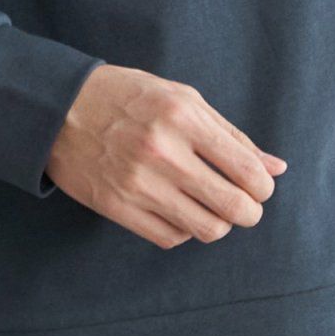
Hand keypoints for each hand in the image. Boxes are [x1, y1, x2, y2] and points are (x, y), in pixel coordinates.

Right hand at [45, 64, 287, 247]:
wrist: (59, 108)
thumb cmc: (128, 97)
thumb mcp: (183, 99)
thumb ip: (231, 135)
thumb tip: (275, 169)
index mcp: (183, 118)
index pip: (246, 170)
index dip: (263, 187)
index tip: (259, 187)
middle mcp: (162, 153)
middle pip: (233, 207)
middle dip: (249, 212)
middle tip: (245, 205)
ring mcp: (138, 184)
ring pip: (205, 229)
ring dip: (219, 224)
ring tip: (212, 208)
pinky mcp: (117, 208)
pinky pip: (170, 238)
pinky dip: (184, 230)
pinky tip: (180, 211)